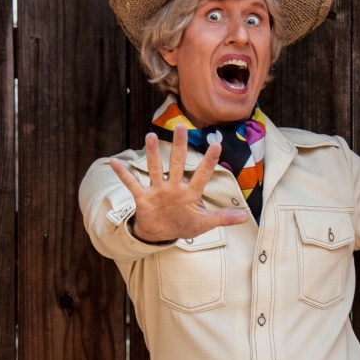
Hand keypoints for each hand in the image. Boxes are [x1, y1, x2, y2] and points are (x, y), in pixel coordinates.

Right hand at [109, 124, 247, 241]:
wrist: (161, 233)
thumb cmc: (184, 225)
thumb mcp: (204, 223)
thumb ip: (222, 218)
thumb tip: (246, 217)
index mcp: (191, 193)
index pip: (202, 175)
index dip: (209, 162)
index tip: (216, 144)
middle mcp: (174, 187)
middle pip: (177, 164)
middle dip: (179, 147)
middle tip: (180, 127)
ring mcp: (158, 191)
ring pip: (155, 169)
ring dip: (152, 154)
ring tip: (149, 136)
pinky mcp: (143, 198)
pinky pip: (132, 185)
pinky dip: (123, 175)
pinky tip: (114, 162)